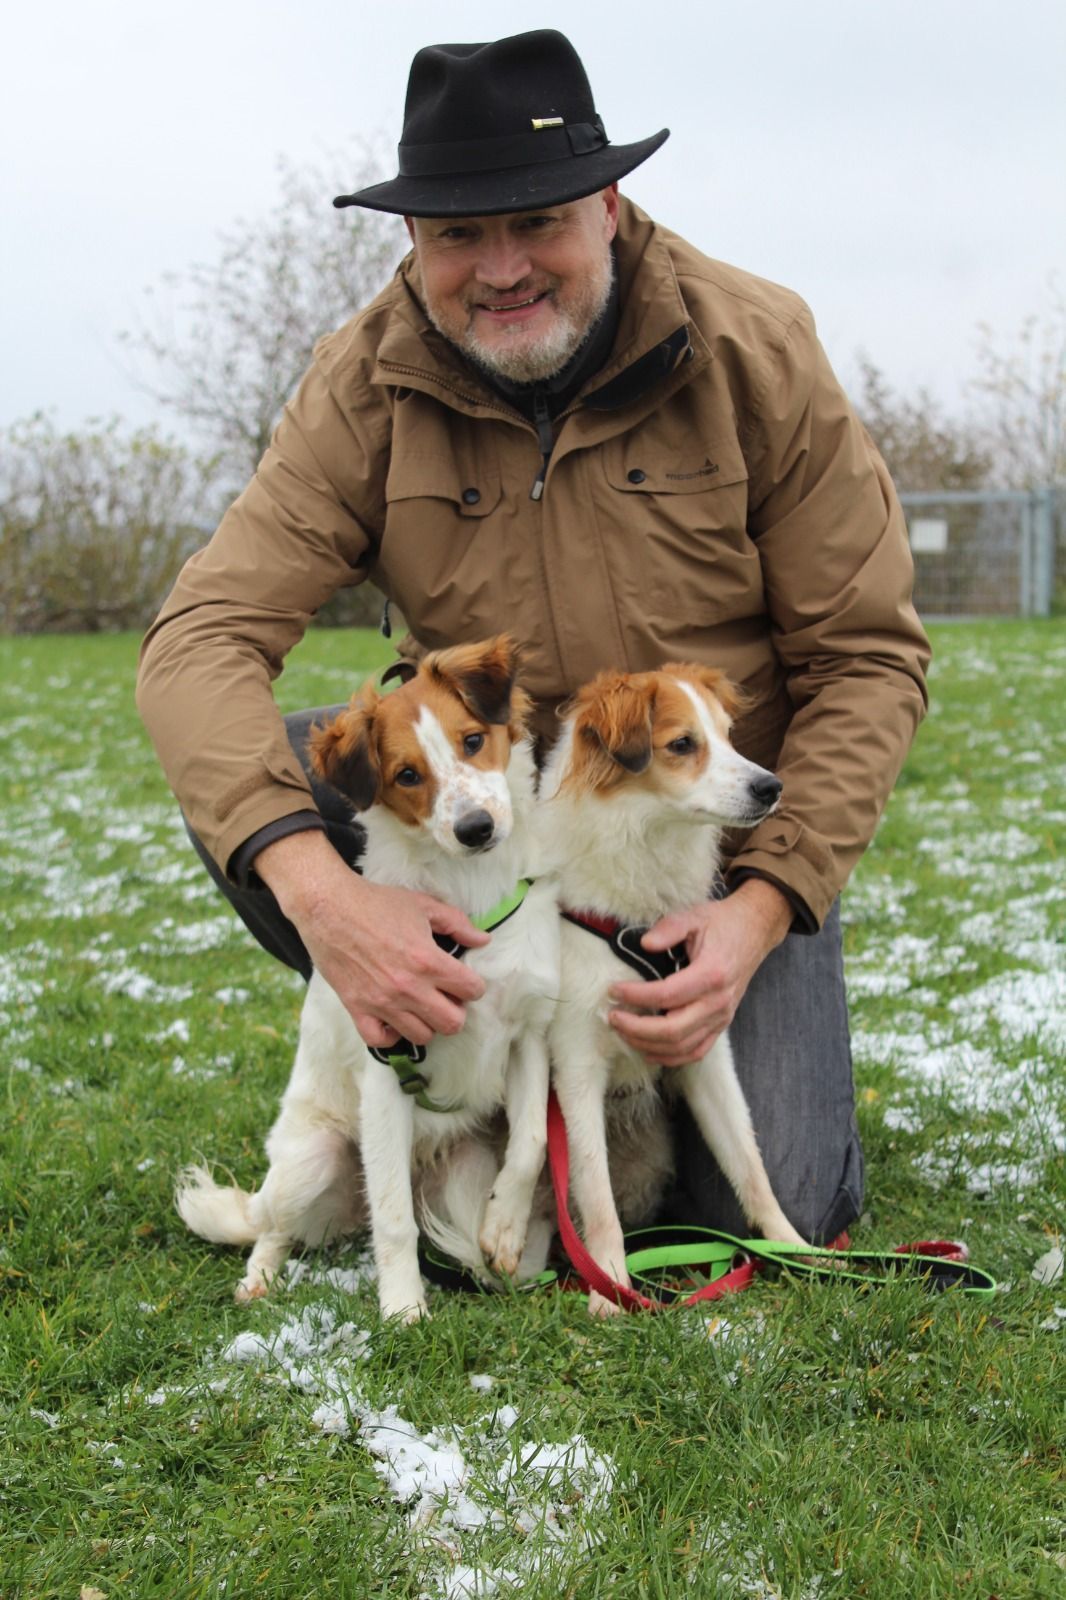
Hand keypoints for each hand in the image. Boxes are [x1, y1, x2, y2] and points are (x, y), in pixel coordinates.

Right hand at [254, 831, 488, 1048]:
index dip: (473, 985)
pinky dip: (392, 1034)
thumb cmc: (376, 903)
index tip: (464, 979)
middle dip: (456, 1010)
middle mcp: (408, 988)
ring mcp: (382, 1002)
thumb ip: (457, 924)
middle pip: (452, 1023)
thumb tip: (484, 940)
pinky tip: (395, 1017)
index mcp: (428, 961)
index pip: (471, 990)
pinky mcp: (357, 1008)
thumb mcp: (423, 905)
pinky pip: (381, 1040)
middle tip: (446, 995)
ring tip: (421, 1005)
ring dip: (427, 1022)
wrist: (329, 907)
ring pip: (422, 1036)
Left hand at [607, 879, 792, 1067]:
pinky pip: (696, 1051)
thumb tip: (645, 943)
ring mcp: (722, 1016)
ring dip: (648, 1045)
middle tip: (613, 1016)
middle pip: (673, 1030)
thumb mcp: (695, 916)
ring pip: (682, 1046)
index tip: (614, 990)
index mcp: (712, 973)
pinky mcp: (722, 1024)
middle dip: (637, 1028)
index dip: (636, 996)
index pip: (667, 995)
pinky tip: (648, 1051)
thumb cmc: (723, 923)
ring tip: (623, 1032)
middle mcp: (718, 1001)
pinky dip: (671, 1057)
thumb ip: (669, 928)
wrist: (755, 930)